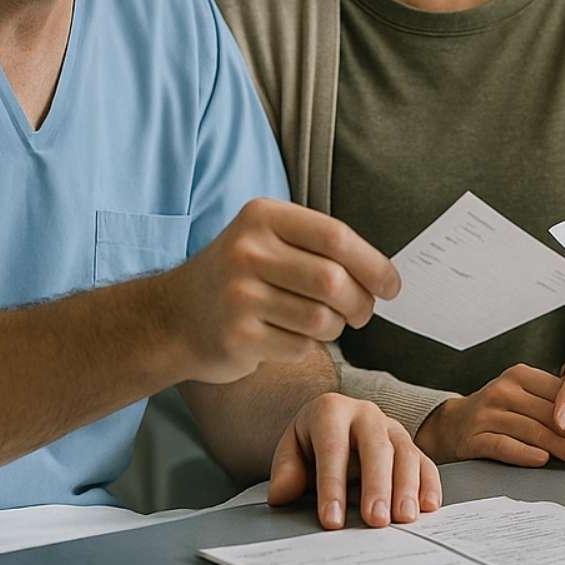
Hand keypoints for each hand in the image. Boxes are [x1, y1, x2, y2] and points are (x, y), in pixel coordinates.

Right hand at [169, 198, 399, 384]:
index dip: (374, 265)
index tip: (391, 286)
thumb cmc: (241, 278)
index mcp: (263, 217)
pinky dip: (304, 347)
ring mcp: (239, 295)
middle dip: (361, 304)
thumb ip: (321, 248)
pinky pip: (299, 346)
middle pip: (334, 282)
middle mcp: (247, 251)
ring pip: (322, 319)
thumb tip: (385, 276)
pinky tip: (284, 338)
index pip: (336, 237)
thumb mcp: (269, 241)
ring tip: (320, 324)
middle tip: (361, 313)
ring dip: (333, 329)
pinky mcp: (237, 337)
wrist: (174, 318)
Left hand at [266, 392, 440, 528]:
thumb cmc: (312, 444)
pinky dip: (429, 485)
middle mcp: (366, 414)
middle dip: (376, 486)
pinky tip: (427, 507)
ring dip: (407, 488)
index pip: (332, 448)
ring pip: (405, 454)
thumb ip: (286, 471)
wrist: (333, 428)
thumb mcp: (291, 451)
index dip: (331, 486)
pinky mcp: (411, 445)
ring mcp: (392, 428)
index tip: (331, 520)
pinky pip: (425, 463)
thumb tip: (282, 494)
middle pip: (376, 448)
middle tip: (375, 520)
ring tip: (403, 518)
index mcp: (331, 411)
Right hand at [417, 360, 564, 471]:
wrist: (449, 426)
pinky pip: (504, 445)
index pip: (561, 394)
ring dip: (563, 449)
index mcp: (520, 376)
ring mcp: (487, 413)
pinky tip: (544, 462)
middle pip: (551, 414)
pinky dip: (525, 454)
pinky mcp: (475, 436)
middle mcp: (504, 390)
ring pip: (533, 431)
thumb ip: (552, 404)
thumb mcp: (523, 397)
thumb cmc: (496, 413)